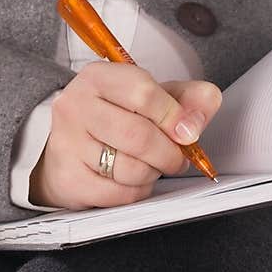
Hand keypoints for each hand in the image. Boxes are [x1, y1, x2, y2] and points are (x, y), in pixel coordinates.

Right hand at [28, 64, 222, 209]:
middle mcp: (76, 106)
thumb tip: (204, 109)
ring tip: (150, 165)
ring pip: (130, 169)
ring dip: (152, 173)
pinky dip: (136, 191)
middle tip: (176, 157)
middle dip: (168, 153)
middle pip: (138, 136)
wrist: (69, 143)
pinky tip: (132, 179)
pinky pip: (119, 194)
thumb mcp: (150, 96)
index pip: (142, 92)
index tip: (188, 131)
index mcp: (98, 77)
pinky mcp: (68, 178)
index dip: (174, 115)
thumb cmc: (115, 116)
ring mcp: (67, 143)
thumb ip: (186, 97)